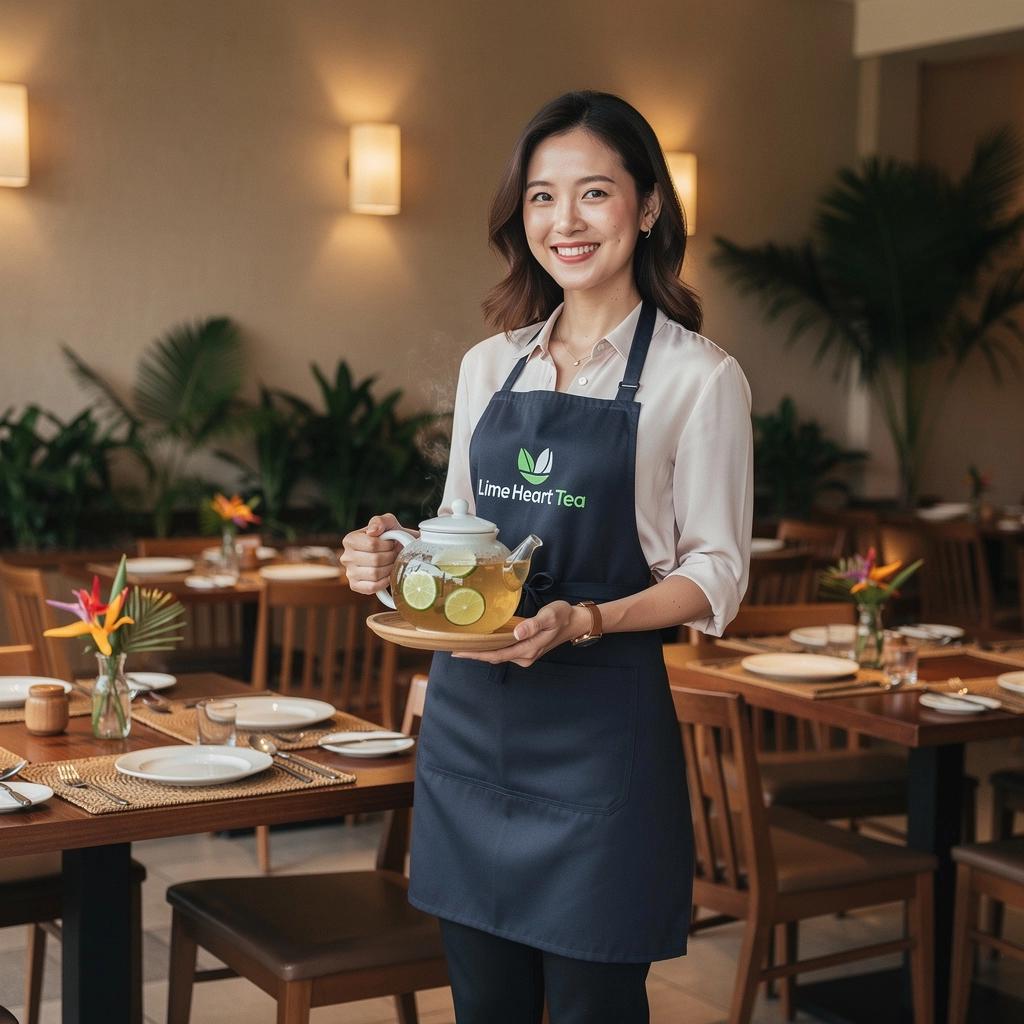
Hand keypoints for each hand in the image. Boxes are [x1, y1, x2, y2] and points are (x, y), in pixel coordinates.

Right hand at [340, 513, 411, 594]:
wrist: (395, 551)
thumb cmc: (390, 537)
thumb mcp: (388, 522)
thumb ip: (380, 521)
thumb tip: (372, 531)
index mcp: (350, 540)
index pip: (372, 545)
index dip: (387, 545)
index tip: (392, 544)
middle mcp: (346, 557)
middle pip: (375, 560)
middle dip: (390, 557)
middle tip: (395, 554)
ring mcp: (349, 573)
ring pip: (374, 574)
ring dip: (389, 569)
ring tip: (392, 563)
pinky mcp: (355, 586)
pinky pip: (371, 587)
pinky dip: (383, 582)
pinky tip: (388, 576)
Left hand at [452, 601, 588, 667]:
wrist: (575, 621)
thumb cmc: (562, 616)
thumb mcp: (549, 617)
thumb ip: (533, 624)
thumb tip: (516, 633)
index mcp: (528, 650)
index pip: (496, 655)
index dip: (476, 655)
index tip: (458, 652)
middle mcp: (525, 656)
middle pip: (494, 657)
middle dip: (474, 654)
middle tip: (453, 648)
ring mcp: (525, 654)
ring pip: (498, 654)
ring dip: (482, 651)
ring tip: (463, 644)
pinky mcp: (526, 649)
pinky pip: (504, 650)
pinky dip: (491, 647)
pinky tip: (482, 641)